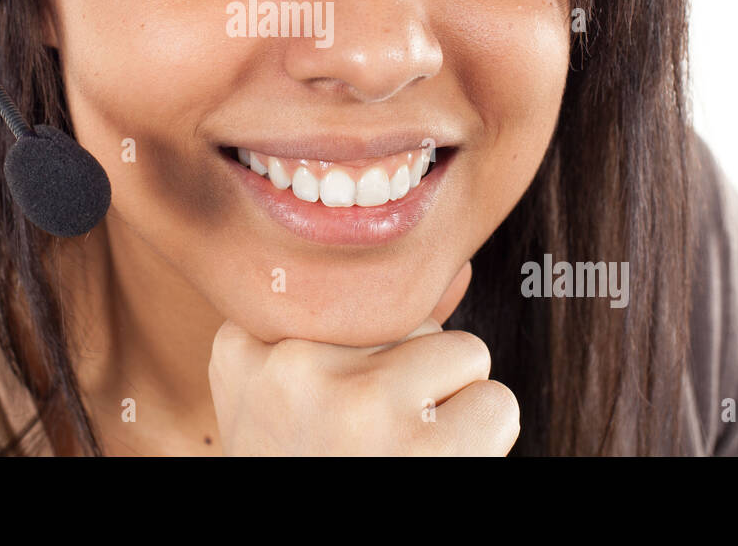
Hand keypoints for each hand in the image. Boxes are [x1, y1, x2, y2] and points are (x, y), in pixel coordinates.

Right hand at [208, 261, 518, 454]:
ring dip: (451, 406)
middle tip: (369, 446)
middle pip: (405, 322)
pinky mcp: (416, 447)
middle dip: (409, 379)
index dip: (362, 358)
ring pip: (459, 352)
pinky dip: (484, 441)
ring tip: (404, 457)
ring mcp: (352, 402)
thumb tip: (456, 267)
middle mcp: (290, 366)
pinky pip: (496, 402)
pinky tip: (435, 470)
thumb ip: (349, 330)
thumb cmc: (309, 470)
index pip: (348, 298)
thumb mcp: (290, 399)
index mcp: (242, 350)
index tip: (334, 409)